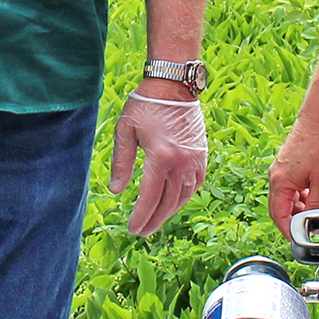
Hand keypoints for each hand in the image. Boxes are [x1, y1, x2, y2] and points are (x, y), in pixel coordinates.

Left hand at [108, 91, 207, 235]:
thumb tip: (116, 191)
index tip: (132, 228)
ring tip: (155, 221)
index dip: (141, 217)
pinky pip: (195, 185)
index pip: (150, 198)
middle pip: (168, 203)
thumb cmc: (145, 105)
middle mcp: (181, 163)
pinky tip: (174, 203)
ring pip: (183, 197)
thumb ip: (121, 162)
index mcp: (161, 157)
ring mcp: (195, 160)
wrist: (174, 86)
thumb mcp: (126, 131)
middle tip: (141, 232)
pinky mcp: (201, 156)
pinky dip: (184, 197)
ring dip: (169, 213)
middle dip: (154, 221)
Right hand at [268, 117, 318, 236]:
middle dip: (293, 219)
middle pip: (279, 208)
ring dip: (298, 206)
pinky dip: (299, 195)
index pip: (278, 216)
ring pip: (285, 197)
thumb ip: (317, 204)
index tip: (298, 239)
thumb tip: (313, 222)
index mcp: (280, 183)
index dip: (288, 231)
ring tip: (314, 208)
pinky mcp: (287, 164)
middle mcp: (276, 177)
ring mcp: (280, 170)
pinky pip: (289, 187)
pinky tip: (313, 192)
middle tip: (308, 226)